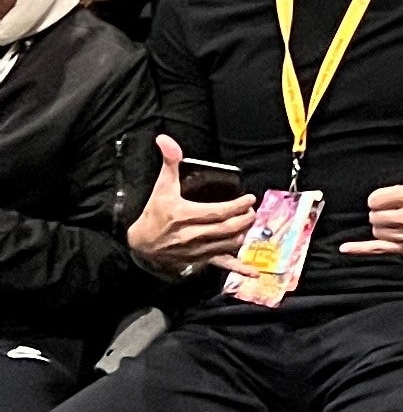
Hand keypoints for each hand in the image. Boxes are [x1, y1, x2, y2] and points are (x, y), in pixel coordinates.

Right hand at [128, 135, 255, 274]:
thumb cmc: (154, 214)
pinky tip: (253, 271)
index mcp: (185, 215)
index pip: (219, 212)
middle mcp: (192, 235)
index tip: (249, 198)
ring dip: (244, 234)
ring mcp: (197, 250)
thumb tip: (165, 139)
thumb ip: (169, 162)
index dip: (238, 205)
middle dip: (245, 218)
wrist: (140, 244)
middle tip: (251, 210)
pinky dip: (239, 268)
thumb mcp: (161, 187)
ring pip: (229, 244)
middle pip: (228, 228)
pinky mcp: (199, 261)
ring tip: (249, 223)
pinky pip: (221, 266)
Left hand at [341, 129, 402, 254]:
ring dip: (381, 223)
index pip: (375, 200)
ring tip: (397, 216)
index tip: (392, 194)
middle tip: (396, 205)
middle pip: (374, 216)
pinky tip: (346, 247)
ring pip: (377, 230)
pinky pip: (379, 249)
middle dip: (381, 209)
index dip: (380, 196)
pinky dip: (361, 249)